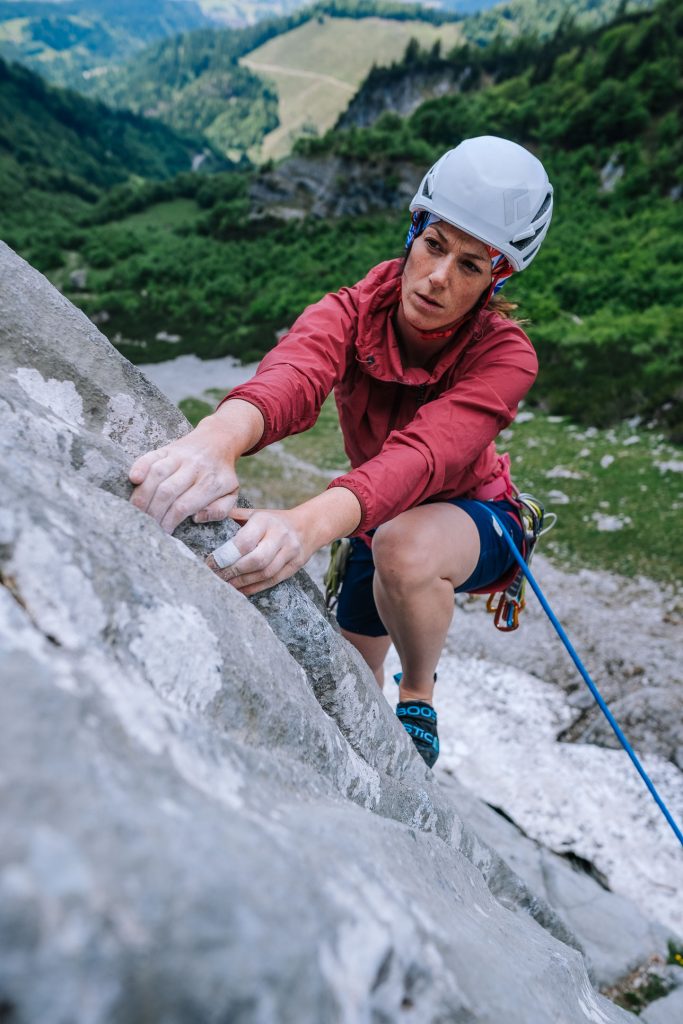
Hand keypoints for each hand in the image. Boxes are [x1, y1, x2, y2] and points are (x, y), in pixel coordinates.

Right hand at [129, 419, 239, 533]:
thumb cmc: (222, 474)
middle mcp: (195, 467)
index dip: (169, 521)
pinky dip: (140, 466)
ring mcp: (180, 456)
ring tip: (136, 511)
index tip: (162, 532)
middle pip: (167, 492)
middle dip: (153, 512)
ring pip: (157, 474)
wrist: (219, 440)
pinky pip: (151, 456)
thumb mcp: (231, 494)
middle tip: (147, 526)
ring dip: (143, 495)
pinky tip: (133, 479)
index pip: (184, 506)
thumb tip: (196, 518)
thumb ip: (219, 510)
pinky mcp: (167, 448)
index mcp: (212, 482)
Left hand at [206, 507, 312, 595]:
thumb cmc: (272, 521)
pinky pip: (273, 580)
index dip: (226, 555)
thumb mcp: (254, 513)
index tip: (210, 563)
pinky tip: (241, 590)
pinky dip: (255, 588)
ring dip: (243, 582)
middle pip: (256, 559)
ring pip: (265, 573)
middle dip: (234, 571)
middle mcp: (280, 535)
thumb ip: (232, 516)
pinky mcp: (295, 566)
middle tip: (217, 577)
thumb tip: (200, 517)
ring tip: (226, 585)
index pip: (245, 541)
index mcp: (265, 520)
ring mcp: (290, 552)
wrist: (307, 526)